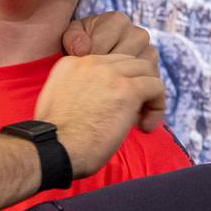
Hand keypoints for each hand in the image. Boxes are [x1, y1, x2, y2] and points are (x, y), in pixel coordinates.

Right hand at [61, 13, 163, 132]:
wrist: (53, 148)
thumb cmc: (54, 139)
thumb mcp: (58, 102)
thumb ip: (77, 93)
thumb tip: (99, 102)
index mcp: (72, 63)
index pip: (108, 62)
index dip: (117, 83)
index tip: (114, 108)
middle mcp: (91, 62)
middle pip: (129, 61)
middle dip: (137, 85)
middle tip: (134, 113)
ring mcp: (110, 74)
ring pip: (146, 70)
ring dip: (149, 94)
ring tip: (142, 120)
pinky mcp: (126, 90)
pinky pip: (156, 86)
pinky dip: (157, 106)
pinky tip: (146, 126)